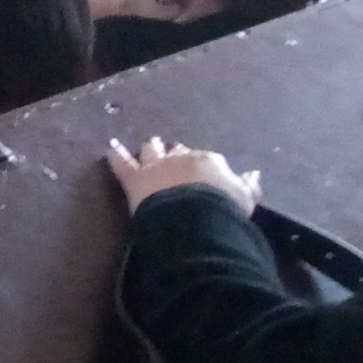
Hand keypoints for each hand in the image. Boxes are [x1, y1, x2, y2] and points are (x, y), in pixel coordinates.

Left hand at [106, 138, 255, 214]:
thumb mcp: (245, 198)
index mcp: (209, 162)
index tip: (199, 171)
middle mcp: (181, 158)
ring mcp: (156, 166)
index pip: (204, 160)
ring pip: (151, 151)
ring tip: (150, 145)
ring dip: (151, 148)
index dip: (200, 166)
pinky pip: (121, 163)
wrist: (197, 218)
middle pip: (177, 152)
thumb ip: (248, 185)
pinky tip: (109, 148)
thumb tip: (252, 173)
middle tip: (173, 155)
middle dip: (175, 154)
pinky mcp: (135, 178)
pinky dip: (115, 155)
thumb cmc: (225, 210)